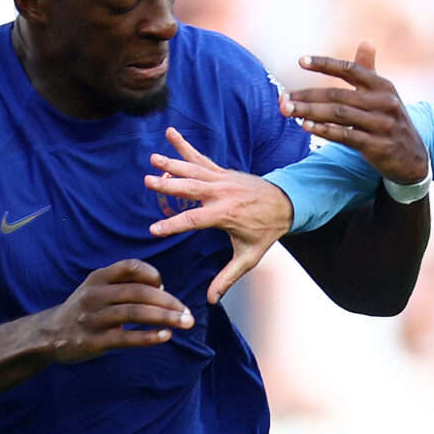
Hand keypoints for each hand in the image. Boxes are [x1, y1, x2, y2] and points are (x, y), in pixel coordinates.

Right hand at [36, 260, 193, 361]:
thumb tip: (161, 288)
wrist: (51, 334)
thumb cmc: (85, 310)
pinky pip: (127, 338)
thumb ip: (126, 284)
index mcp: (99, 278)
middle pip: (140, 293)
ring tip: (186, 323)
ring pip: (136, 313)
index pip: (130, 267)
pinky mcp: (95, 340)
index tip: (164, 286)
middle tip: (189, 314)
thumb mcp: (98, 288)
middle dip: (169, 302)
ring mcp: (94, 317)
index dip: (152, 274)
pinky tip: (166, 336)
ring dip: (166, 318)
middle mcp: (95, 294)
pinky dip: (149, 336)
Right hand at [146, 128, 293, 301]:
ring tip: (153, 158)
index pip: (194, 220)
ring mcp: (221, 179)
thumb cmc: (266, 232)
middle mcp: (221, 193)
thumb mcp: (249, 257)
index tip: (154, 229)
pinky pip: (200, 158)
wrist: (286, 204)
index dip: (173, 225)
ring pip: (192, 170)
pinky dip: (185, 145)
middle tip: (148, 181)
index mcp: (225, 214)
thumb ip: (229, 277)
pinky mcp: (221, 171)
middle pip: (190, 189)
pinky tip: (171, 133)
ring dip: (172, 163)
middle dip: (169, 185)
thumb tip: (212, 299)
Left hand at [280, 41, 430, 185]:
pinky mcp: (379, 146)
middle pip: (338, 95)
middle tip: (283, 98)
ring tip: (288, 111)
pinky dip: (324, 131)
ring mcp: (383, 125)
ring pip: (339, 115)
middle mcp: (384, 102)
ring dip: (310, 112)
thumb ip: (370, 71)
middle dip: (307, 96)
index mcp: (383, 86)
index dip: (325, 64)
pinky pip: (346, 136)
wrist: (413, 158)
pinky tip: (306, 126)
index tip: (300, 61)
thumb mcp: (384, 95)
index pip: (350, 69)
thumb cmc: (390, 122)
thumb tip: (367, 42)